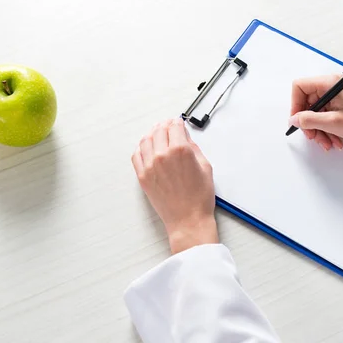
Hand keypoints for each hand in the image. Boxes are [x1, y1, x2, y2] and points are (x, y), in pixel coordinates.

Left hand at [131, 118, 217, 253]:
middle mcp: (163, 155)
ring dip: (152, 133)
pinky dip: (141, 148)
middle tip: (168, 125)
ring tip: (156, 133)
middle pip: (159, 130)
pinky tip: (145, 147)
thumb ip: (194, 148)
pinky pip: (137, 155)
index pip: (175, 126)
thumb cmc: (199, 198)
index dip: (178, 122)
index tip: (178, 122)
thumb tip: (186, 138)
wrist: (188, 220)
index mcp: (180, 151)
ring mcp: (150, 166)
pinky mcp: (143, 176)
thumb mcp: (205, 167)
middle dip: (165, 125)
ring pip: (145, 140)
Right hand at [289, 75, 342, 159]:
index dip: (295, 105)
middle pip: (307, 102)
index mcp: (330, 83)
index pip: (300, 87)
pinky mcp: (340, 105)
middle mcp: (332, 86)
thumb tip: (294, 119)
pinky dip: (326, 129)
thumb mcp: (332, 123)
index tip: (297, 121)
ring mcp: (336, 96)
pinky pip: (325, 116)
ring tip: (327, 142)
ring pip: (315, 112)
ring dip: (318, 129)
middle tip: (313, 136)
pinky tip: (333, 140)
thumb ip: (309, 120)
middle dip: (309, 122)